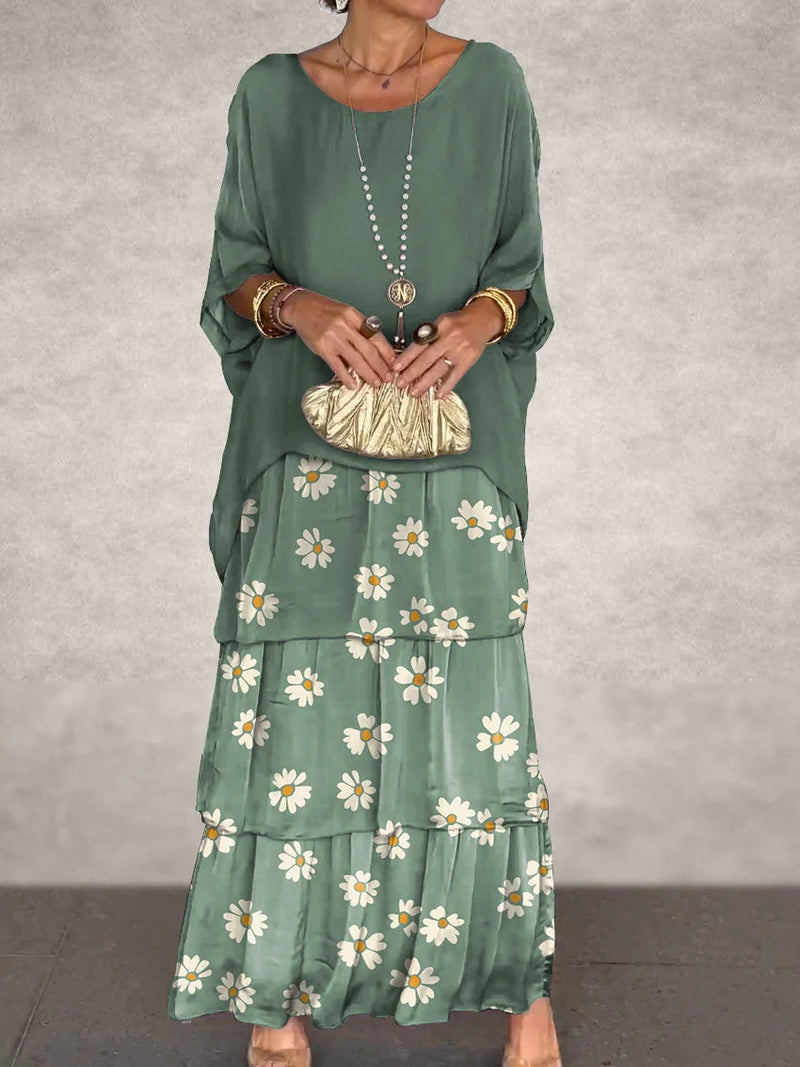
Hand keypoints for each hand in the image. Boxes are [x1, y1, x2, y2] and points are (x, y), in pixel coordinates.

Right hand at [280, 289, 395, 390]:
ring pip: (357, 359)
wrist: (301, 307)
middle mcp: (345, 326)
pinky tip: (354, 384)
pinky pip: (338, 366)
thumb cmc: (324, 311)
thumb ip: (358, 328)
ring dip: (368, 374)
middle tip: (388, 377)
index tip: (394, 362)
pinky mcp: (323, 348)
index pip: (376, 336)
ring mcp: (334, 337)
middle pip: (369, 350)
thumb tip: (374, 348)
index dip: (387, 351)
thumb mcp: (345, 313)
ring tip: (376, 383)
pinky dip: (347, 377)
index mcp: (354, 315)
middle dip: (381, 366)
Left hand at [392, 303, 501, 397]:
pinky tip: (438, 395)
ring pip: (439, 369)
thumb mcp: (441, 322)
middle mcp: (450, 338)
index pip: (420, 344)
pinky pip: (455, 376)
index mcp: (440, 327)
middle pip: (427, 358)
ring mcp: (460, 350)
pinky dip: (446, 386)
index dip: (406, 357)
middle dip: (412, 373)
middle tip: (401, 384)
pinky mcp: (468, 360)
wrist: (482, 320)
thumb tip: (410, 356)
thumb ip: (428, 336)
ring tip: (415, 392)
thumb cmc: (458, 323)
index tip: (396, 368)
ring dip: (425, 383)